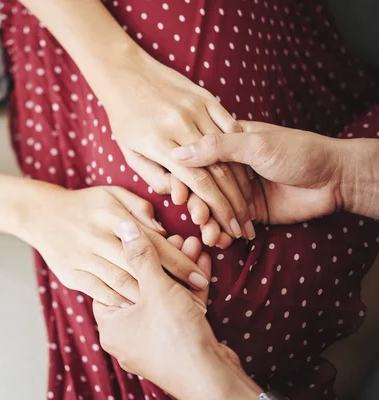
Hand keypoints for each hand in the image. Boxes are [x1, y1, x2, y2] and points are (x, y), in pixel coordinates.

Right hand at [16, 182, 209, 306]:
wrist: (41, 214)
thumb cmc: (85, 204)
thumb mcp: (112, 194)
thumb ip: (140, 208)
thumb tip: (162, 231)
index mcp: (110, 214)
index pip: (151, 241)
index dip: (179, 261)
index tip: (200, 277)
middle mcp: (96, 236)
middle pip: (140, 264)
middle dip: (170, 284)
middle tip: (195, 300)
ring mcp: (82, 257)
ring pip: (121, 281)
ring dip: (149, 298)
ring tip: (174, 311)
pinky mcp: (71, 274)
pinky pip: (100, 292)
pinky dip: (120, 302)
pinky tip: (139, 311)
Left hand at [93, 221, 260, 399]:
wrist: (211, 378)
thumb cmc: (175, 336)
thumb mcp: (156, 288)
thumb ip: (141, 255)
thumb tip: (125, 226)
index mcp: (111, 327)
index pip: (109, 284)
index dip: (125, 258)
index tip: (139, 238)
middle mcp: (128, 336)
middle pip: (140, 288)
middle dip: (160, 261)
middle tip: (172, 237)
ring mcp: (154, 341)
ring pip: (163, 298)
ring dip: (178, 271)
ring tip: (191, 243)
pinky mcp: (178, 343)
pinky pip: (179, 309)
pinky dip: (189, 288)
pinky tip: (202, 261)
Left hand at [100, 52, 255, 242]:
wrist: (125, 74)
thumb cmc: (124, 118)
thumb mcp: (129, 152)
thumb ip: (154, 176)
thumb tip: (178, 195)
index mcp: (159, 143)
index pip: (197, 182)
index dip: (217, 209)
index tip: (229, 228)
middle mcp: (180, 125)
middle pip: (218, 171)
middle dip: (235, 204)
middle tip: (245, 226)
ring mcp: (195, 108)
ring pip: (228, 150)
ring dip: (242, 183)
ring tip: (249, 206)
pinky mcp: (206, 96)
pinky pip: (230, 124)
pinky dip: (240, 148)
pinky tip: (248, 170)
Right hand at [171, 121, 343, 223]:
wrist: (335, 179)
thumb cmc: (298, 152)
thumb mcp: (256, 144)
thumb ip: (218, 148)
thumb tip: (178, 152)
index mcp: (227, 144)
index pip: (193, 161)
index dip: (181, 179)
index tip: (176, 195)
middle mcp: (228, 167)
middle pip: (199, 189)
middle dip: (196, 206)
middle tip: (199, 218)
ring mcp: (238, 191)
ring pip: (212, 209)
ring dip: (208, 224)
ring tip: (211, 235)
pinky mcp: (249, 213)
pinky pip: (229, 224)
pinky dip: (223, 234)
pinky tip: (221, 241)